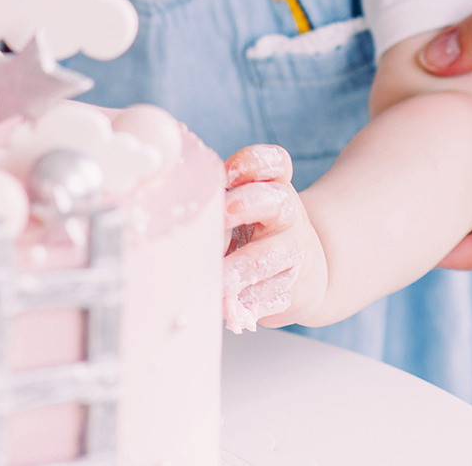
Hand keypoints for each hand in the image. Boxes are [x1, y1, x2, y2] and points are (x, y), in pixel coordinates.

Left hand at [220, 145, 326, 331]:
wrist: (307, 272)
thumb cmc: (258, 235)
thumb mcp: (245, 210)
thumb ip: (214, 203)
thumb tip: (164, 206)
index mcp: (274, 188)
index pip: (274, 163)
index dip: (253, 163)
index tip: (227, 172)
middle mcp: (288, 216)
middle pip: (279, 201)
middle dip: (248, 204)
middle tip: (222, 216)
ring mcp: (294, 252)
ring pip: (276, 254)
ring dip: (244, 267)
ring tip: (219, 280)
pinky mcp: (295, 289)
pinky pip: (276, 295)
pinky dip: (252, 303)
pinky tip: (232, 308)